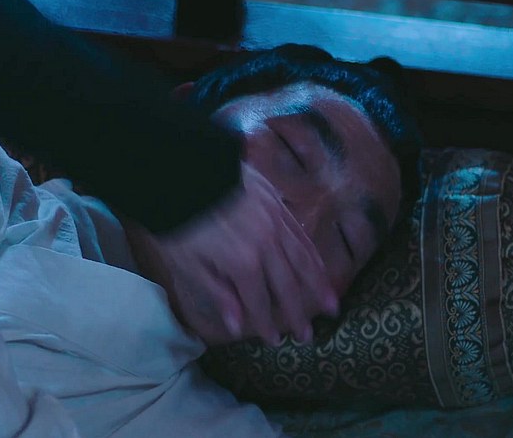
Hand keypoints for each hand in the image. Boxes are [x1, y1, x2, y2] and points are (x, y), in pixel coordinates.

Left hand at [137, 163, 339, 345]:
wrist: (184, 171)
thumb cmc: (180, 222)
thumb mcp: (189, 264)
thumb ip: (217, 294)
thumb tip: (237, 326)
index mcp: (244, 263)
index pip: (260, 302)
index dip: (267, 325)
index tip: (277, 342)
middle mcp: (268, 245)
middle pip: (288, 285)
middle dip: (299, 313)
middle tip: (309, 336)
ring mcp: (276, 222)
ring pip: (304, 260)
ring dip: (318, 286)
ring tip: (331, 307)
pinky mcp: (278, 204)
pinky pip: (301, 235)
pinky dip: (313, 255)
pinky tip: (320, 267)